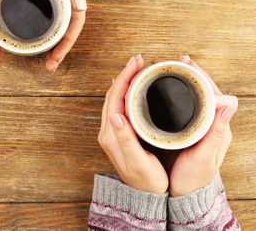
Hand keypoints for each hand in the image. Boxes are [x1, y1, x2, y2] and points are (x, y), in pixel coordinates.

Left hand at [45, 0, 87, 71]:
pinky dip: (42, 29)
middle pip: (65, 30)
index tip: (56, 60)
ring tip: (43, 58)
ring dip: (51, 43)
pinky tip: (33, 35)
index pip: (73, 26)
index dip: (66, 44)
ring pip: (56, 26)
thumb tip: (81, 6)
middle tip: (49, 66)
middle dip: (58, 50)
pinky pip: (46, 16)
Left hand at [98, 55, 168, 193]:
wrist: (144, 196)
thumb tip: (115, 115)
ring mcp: (113, 132)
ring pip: (116, 98)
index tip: (137, 62)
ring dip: (126, 81)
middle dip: (126, 74)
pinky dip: (127, 92)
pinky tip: (135, 87)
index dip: (126, 77)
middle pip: (113, 94)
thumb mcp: (138, 161)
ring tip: (139, 68)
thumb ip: (125, 139)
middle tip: (140, 60)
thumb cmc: (146, 181)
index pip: (115, 97)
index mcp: (111, 135)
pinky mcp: (120, 133)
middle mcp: (109, 131)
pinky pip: (120, 105)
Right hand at [166, 55, 237, 196]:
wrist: (185, 193)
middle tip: (179, 60)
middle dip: (193, 74)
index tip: (188, 64)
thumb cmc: (194, 178)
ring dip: (186, 82)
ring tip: (173, 69)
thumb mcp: (204, 156)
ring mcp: (201, 127)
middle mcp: (212, 124)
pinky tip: (169, 89)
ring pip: (196, 98)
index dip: (201, 77)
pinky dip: (179, 94)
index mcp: (219, 127)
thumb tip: (231, 102)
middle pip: (205, 92)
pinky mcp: (189, 130)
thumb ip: (216, 131)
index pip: (214, 94)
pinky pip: (186, 107)